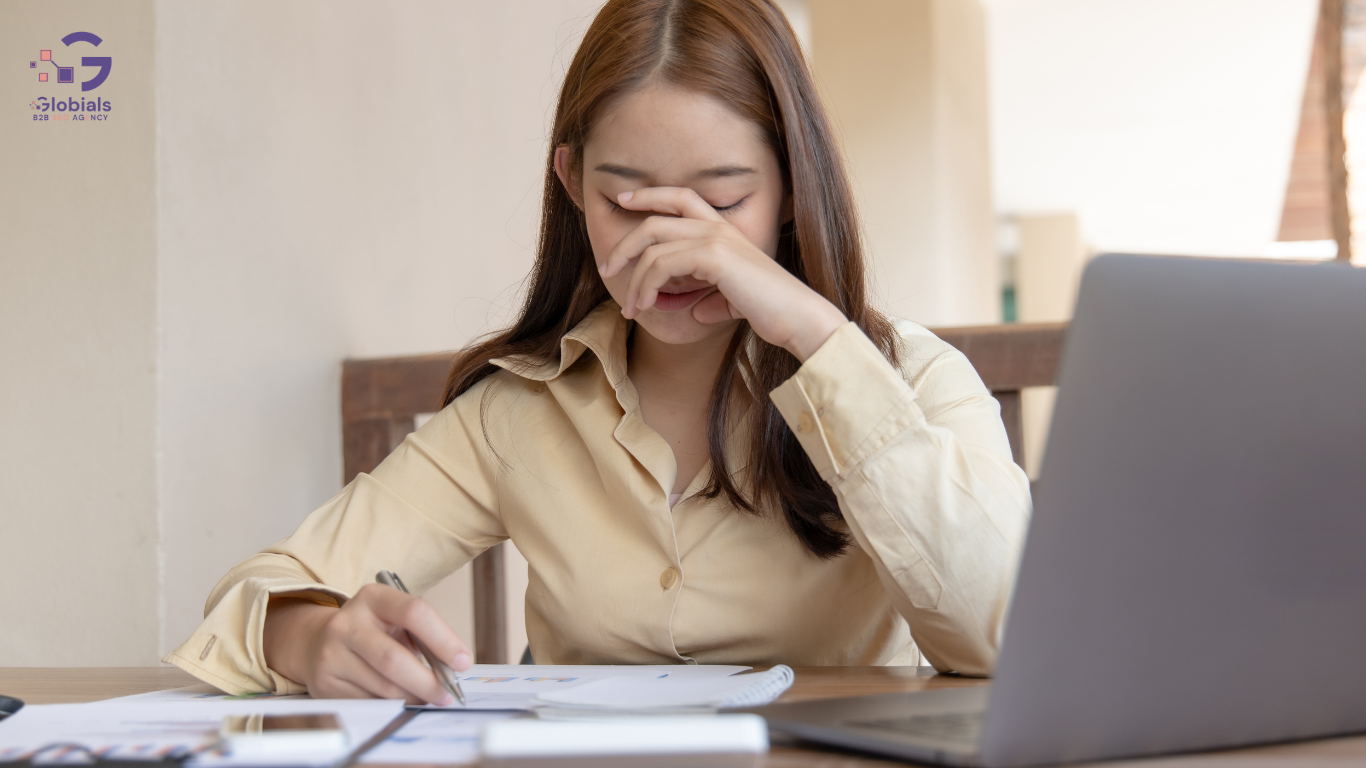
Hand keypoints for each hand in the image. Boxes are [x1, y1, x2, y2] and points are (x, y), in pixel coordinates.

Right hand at [262, 585, 471, 703]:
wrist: (317, 642)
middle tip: (447, 693)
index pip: (414, 612)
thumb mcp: (395, 620)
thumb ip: (423, 637)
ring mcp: (331, 653)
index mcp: (373, 597)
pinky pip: (368, 703)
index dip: (443, 639)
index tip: (463, 662)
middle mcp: (347, 622)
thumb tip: (452, 669)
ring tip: (428, 698)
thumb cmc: (373, 631)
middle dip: (427, 681)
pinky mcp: (324, 683)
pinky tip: (401, 701)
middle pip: (394, 658)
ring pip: (383, 687)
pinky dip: (391, 706)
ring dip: (413, 697)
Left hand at [599, 187, 847, 361]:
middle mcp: (717, 226)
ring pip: (652, 247)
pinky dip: (646, 286)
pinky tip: (646, 306)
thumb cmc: (770, 310)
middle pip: (655, 219)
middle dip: (625, 243)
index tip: (623, 199)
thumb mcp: (734, 300)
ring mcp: (714, 238)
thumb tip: (695, 313)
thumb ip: (713, 299)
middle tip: (607, 267)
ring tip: (629, 307)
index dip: (649, 194)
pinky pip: (661, 265)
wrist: (795, 316)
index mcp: (723, 229)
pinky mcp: (712, 256)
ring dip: (633, 279)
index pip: (679, 197)